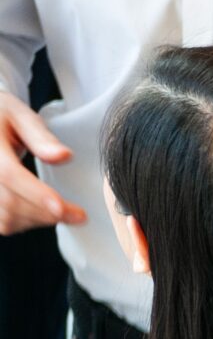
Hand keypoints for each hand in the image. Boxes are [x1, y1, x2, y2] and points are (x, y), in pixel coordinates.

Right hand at [0, 91, 84, 233]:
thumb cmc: (1, 116)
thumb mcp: (19, 115)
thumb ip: (40, 137)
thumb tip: (64, 156)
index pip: (9, 174)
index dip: (36, 193)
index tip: (62, 207)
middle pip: (10, 202)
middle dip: (47, 213)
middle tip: (78, 215)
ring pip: (6, 218)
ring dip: (38, 220)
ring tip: (60, 211)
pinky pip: (3, 224)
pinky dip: (25, 223)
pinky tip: (41, 212)